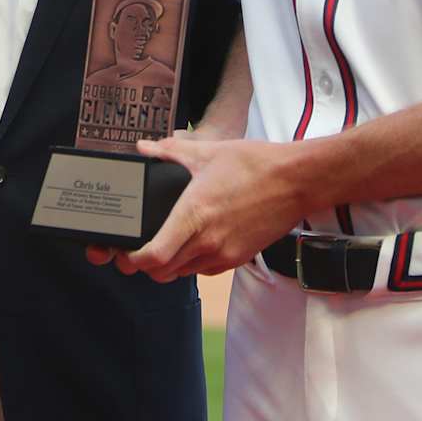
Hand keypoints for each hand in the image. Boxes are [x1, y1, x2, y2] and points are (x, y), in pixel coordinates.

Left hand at [85, 135, 304, 281]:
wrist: (296, 180)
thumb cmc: (254, 163)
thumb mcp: (208, 151)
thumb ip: (170, 152)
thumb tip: (143, 148)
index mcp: (194, 215)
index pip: (154, 257)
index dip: (133, 261)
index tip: (125, 252)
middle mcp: (207, 241)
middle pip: (162, 273)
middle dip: (144, 265)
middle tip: (138, 248)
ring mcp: (224, 253)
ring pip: (182, 274)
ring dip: (168, 265)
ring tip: (163, 243)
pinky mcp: (238, 258)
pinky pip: (204, 270)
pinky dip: (191, 262)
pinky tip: (193, 241)